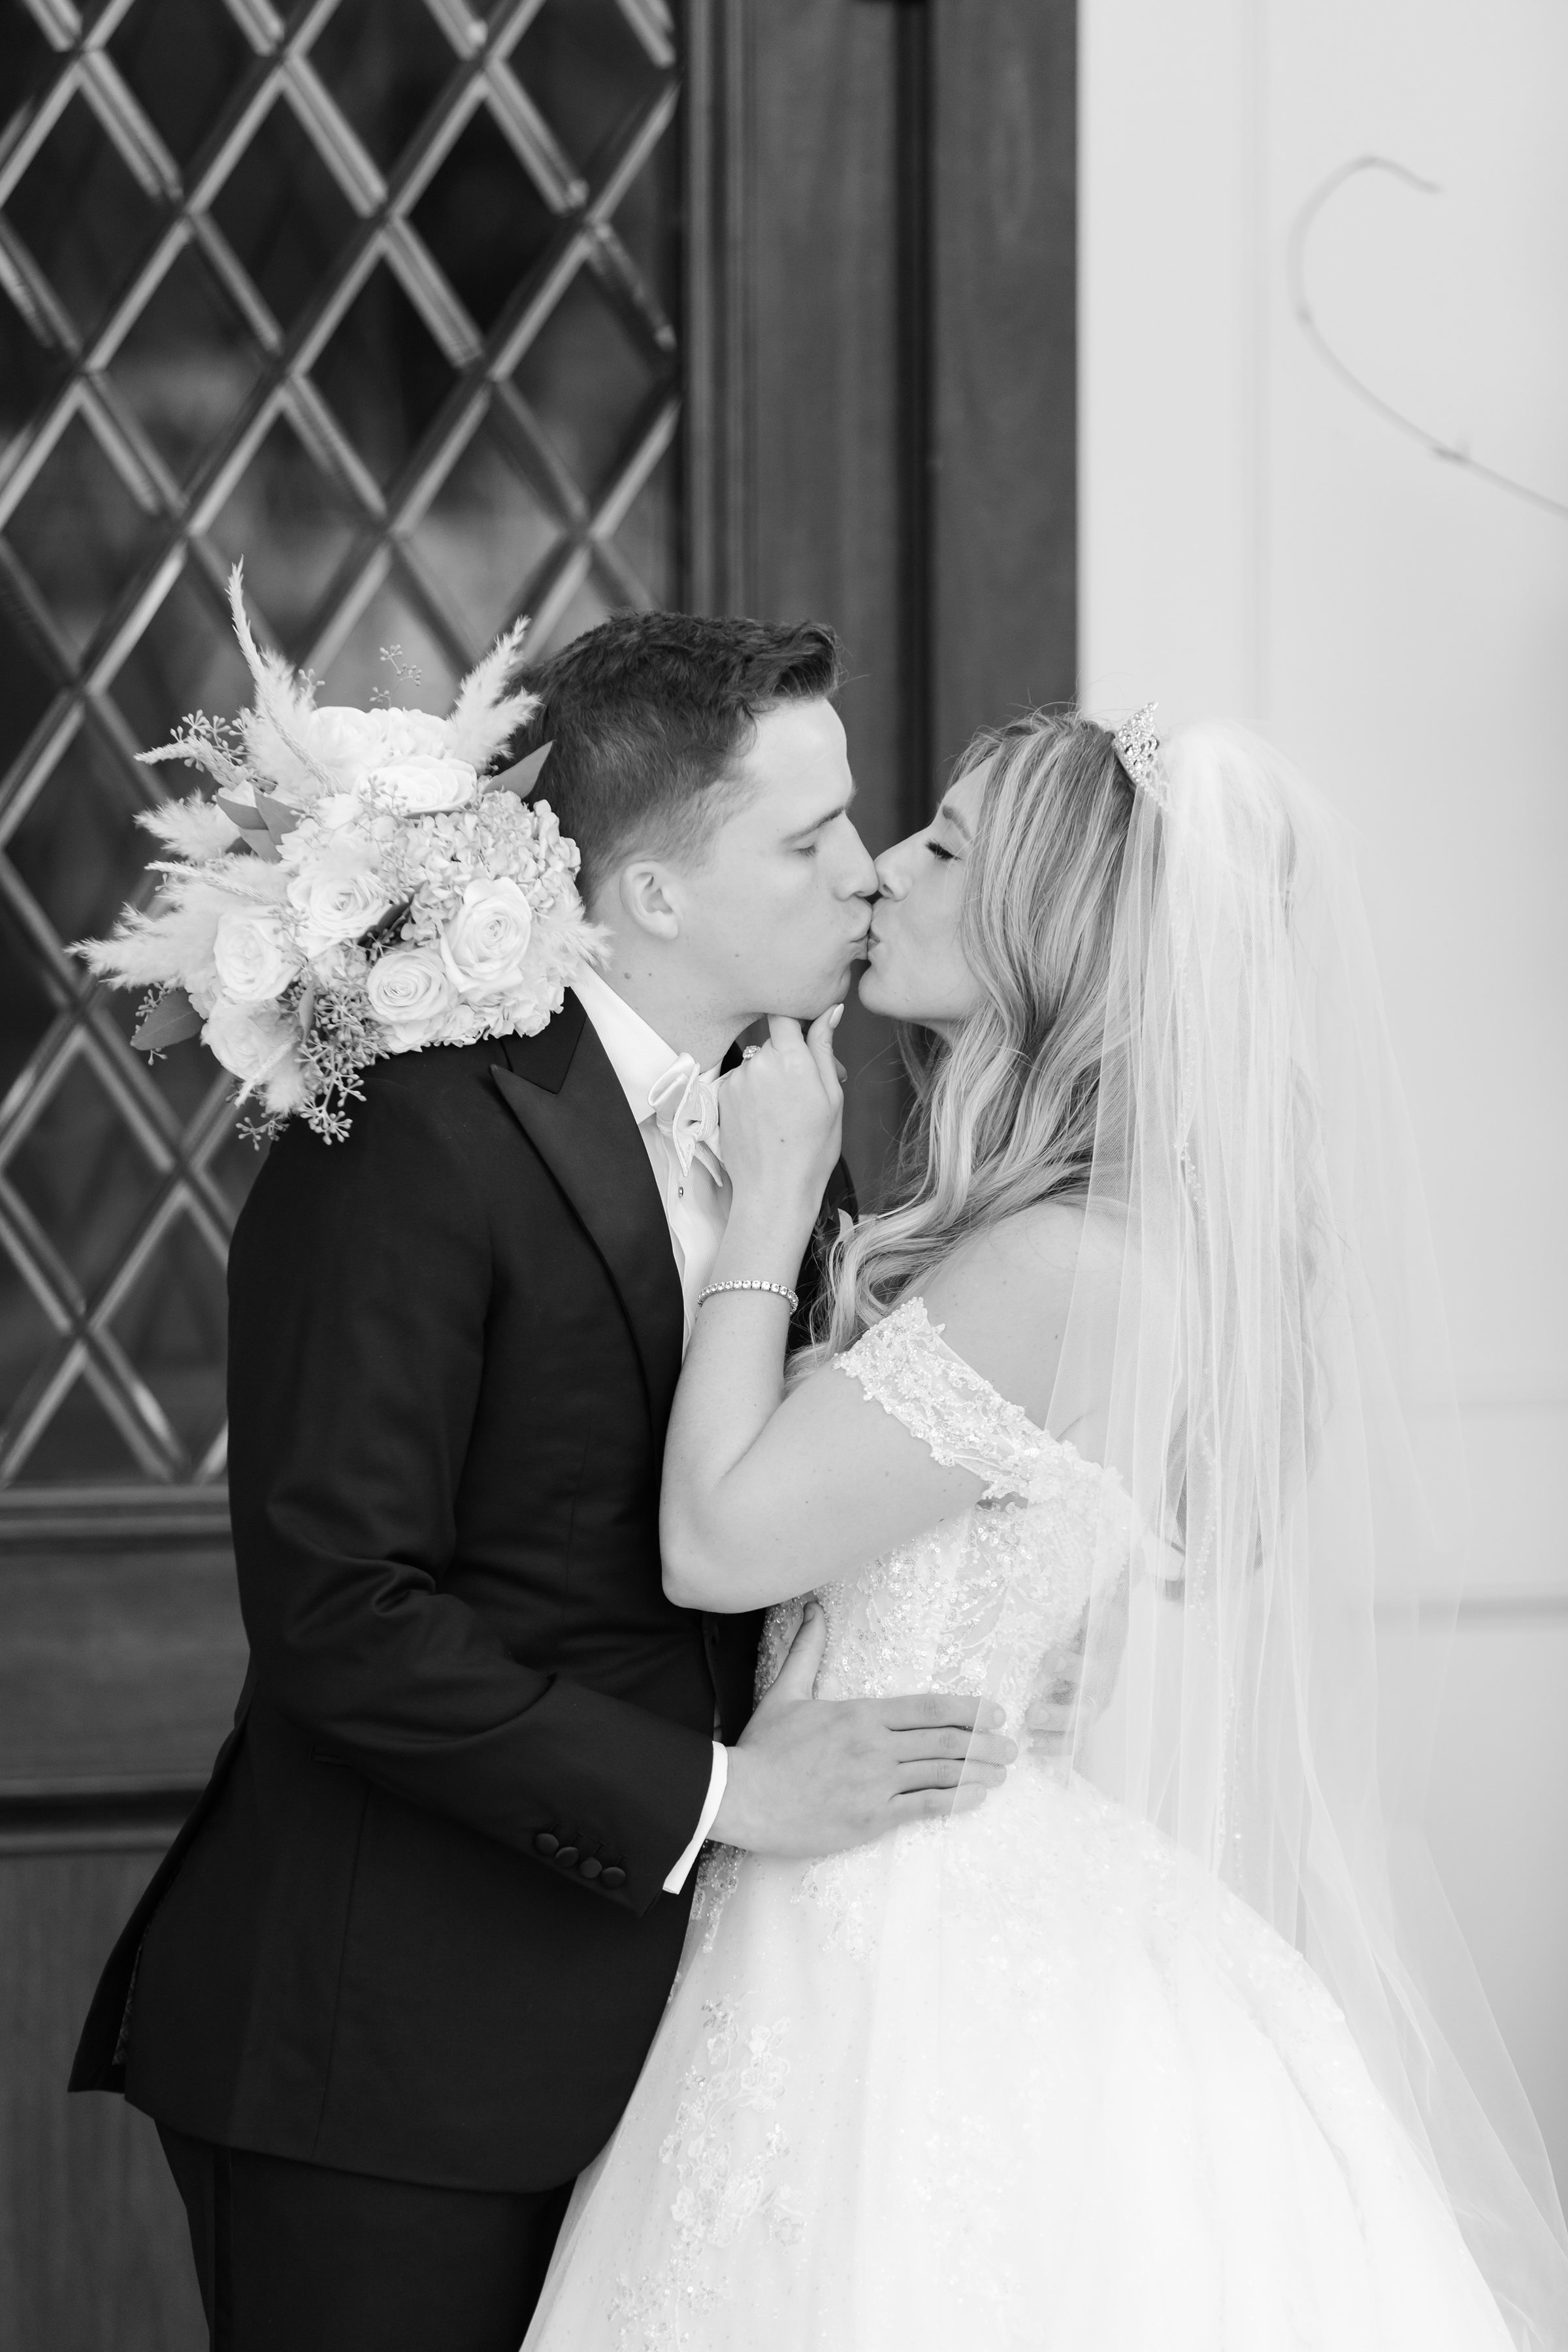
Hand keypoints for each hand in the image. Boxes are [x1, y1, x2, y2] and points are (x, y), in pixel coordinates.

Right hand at [711, 1601, 1016, 1856]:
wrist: (743, 1796)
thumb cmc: (763, 1747)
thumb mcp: (786, 1692)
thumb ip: (807, 1651)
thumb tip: (813, 1608)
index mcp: (861, 1714)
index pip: (927, 1708)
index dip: (966, 1710)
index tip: (993, 1713)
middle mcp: (876, 1746)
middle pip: (943, 1741)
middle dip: (983, 1743)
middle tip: (1011, 1745)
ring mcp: (876, 1783)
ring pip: (940, 1773)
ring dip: (977, 1771)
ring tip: (1001, 1771)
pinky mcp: (871, 1818)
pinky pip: (924, 1807)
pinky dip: (954, 1800)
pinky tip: (975, 1796)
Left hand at [718, 1009, 843, 1232]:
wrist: (774, 1189)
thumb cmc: (812, 1148)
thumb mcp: (831, 1097)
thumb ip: (825, 1048)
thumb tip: (831, 1010)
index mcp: (790, 1058)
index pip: (784, 1013)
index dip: (795, 1018)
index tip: (806, 1034)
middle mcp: (758, 1062)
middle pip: (773, 1041)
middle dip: (791, 1056)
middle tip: (809, 1088)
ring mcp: (737, 1079)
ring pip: (758, 1063)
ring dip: (772, 1076)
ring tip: (788, 1111)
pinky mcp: (722, 1096)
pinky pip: (742, 1081)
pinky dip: (754, 1092)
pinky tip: (767, 1119)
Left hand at [1025, 1569, 1130, 1753]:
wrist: (1103, 1634)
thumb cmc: (1096, 1614)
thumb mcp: (1103, 1594)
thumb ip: (1116, 1574)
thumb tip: (1135, 1548)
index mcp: (1107, 1648)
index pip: (1095, 1659)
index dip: (1074, 1663)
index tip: (1048, 1660)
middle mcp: (1103, 1679)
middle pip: (1087, 1700)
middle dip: (1062, 1710)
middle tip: (1033, 1711)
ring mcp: (1093, 1702)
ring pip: (1080, 1724)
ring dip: (1056, 1732)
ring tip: (1029, 1731)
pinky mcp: (1082, 1718)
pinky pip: (1073, 1740)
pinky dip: (1056, 1749)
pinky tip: (1034, 1751)